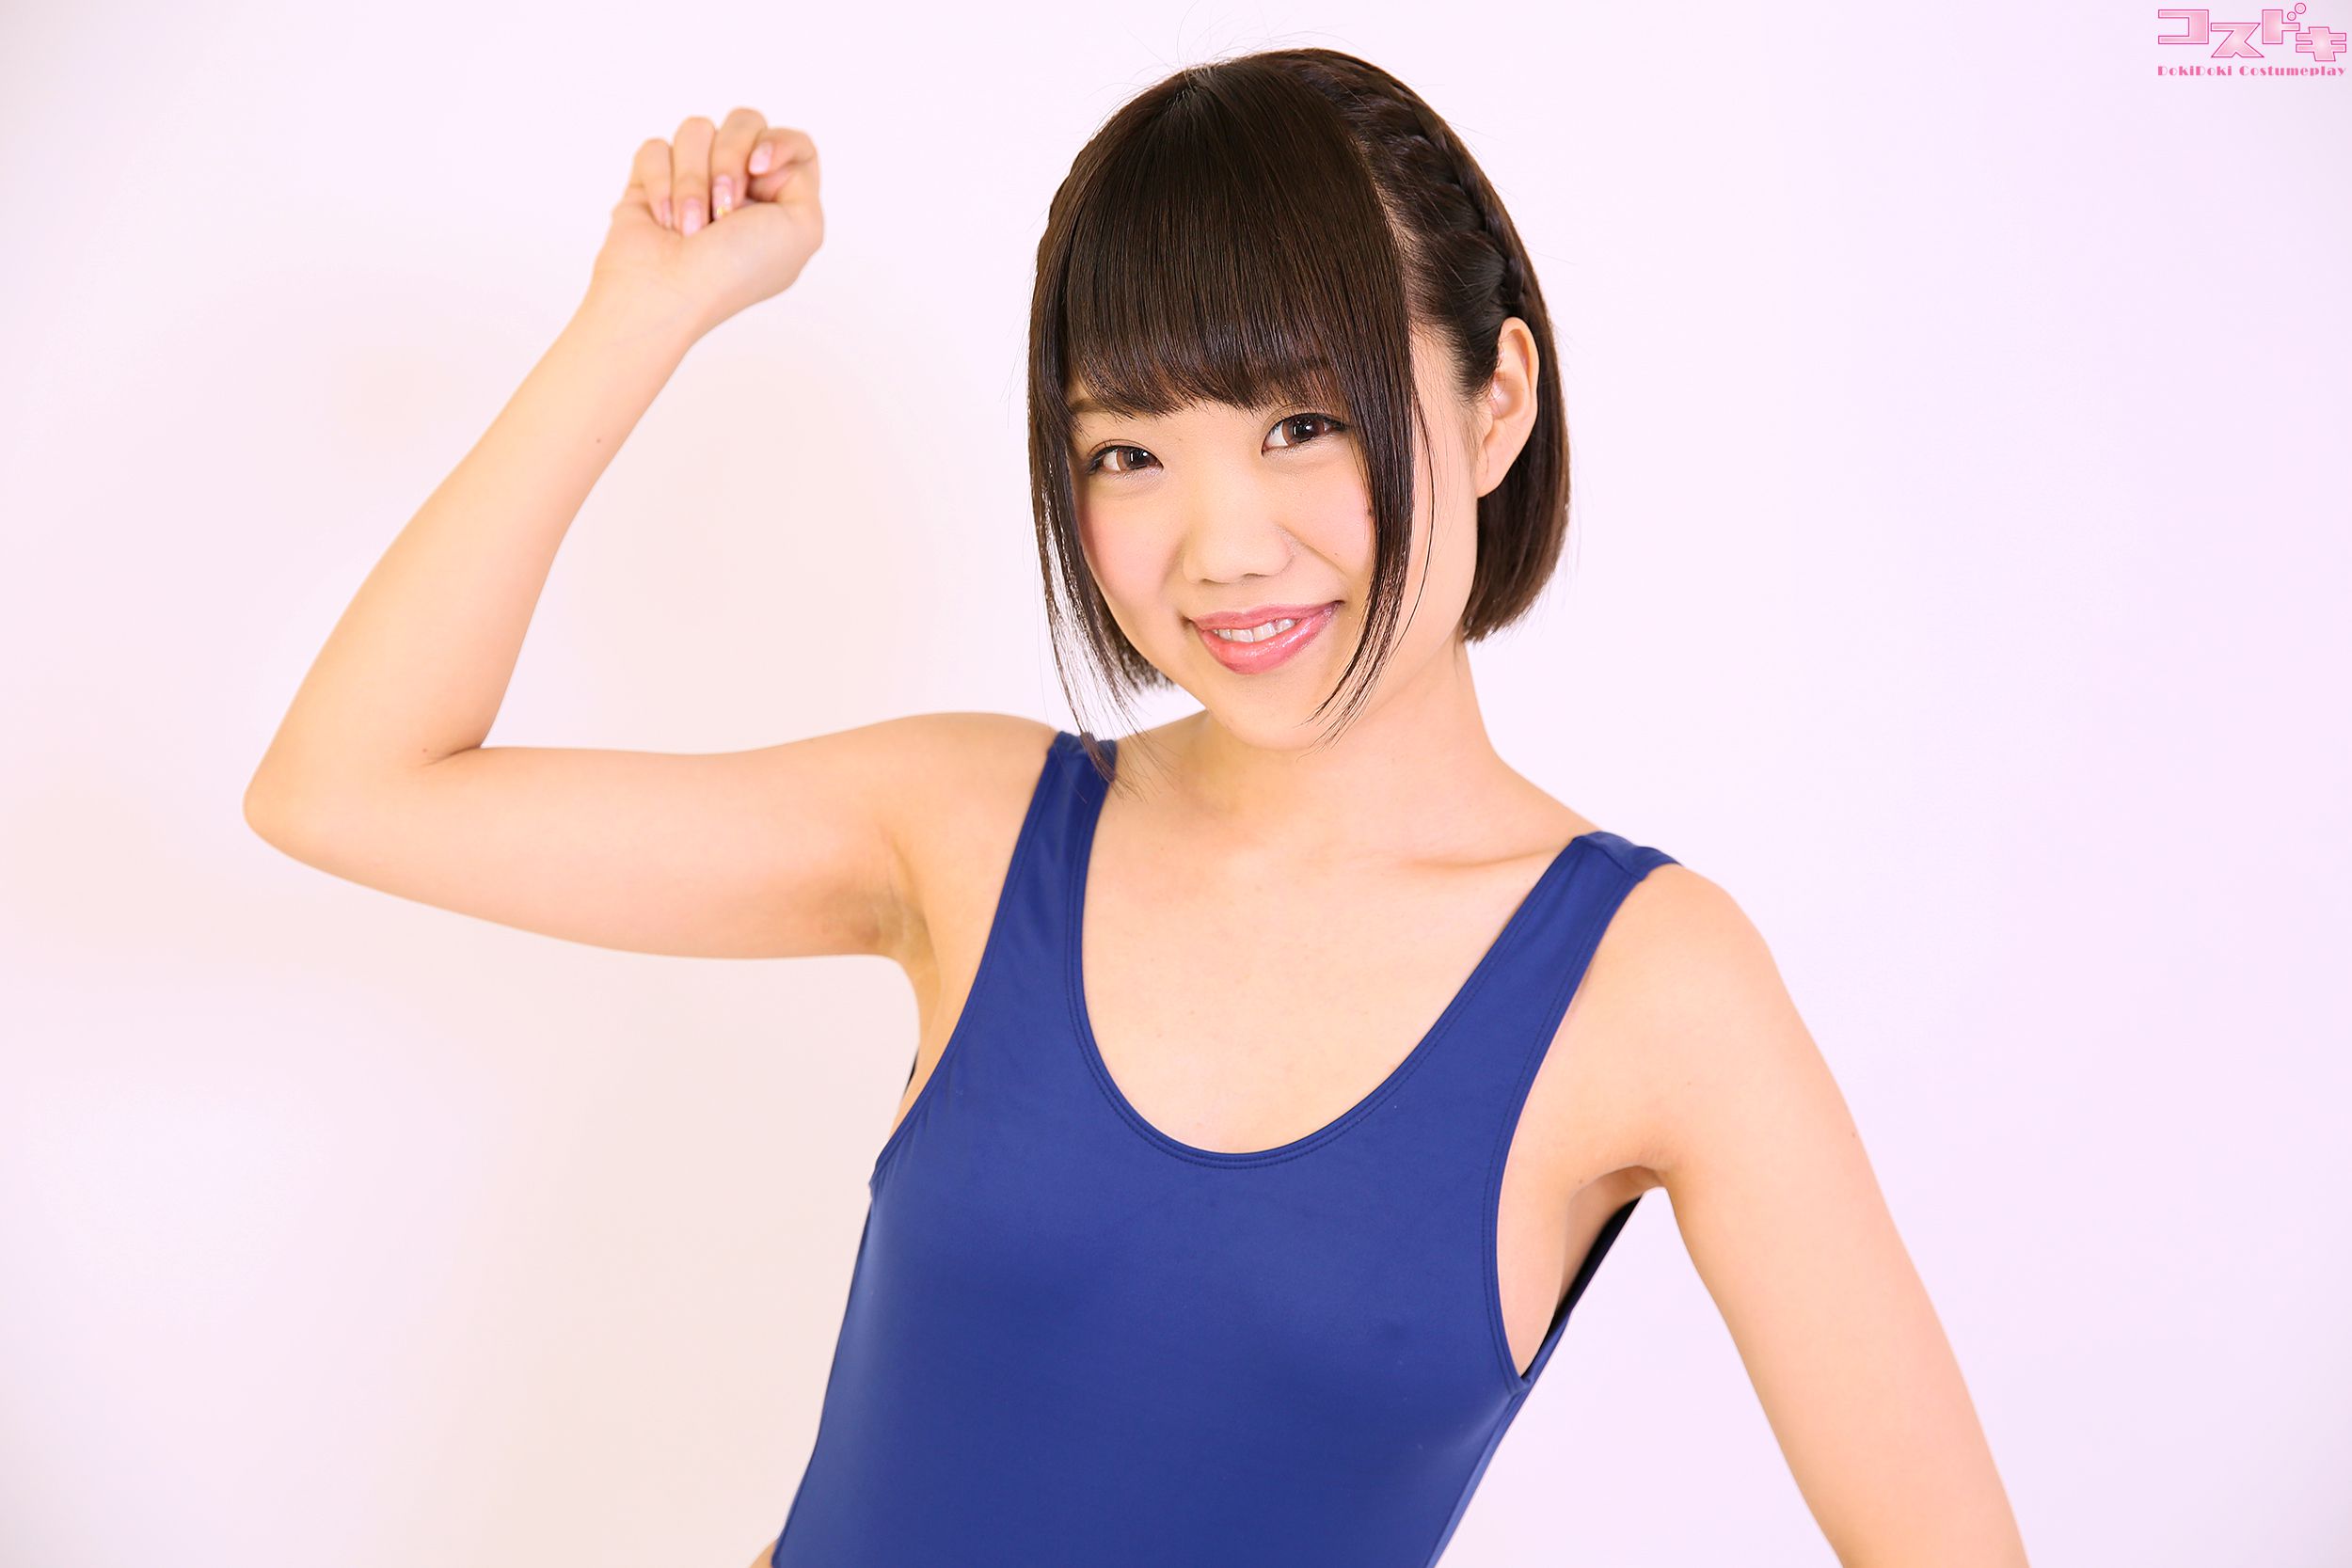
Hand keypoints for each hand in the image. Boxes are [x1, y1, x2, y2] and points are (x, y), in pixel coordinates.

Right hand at [586, 110, 824, 339]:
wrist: (667, 290)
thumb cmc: (735, 270)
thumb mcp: (803, 228)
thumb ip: (804, 176)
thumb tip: (762, 152)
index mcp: (780, 202)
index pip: (793, 143)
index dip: (778, 143)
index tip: (759, 167)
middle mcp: (740, 189)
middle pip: (744, 122)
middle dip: (729, 159)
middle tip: (724, 208)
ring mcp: (696, 181)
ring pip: (697, 130)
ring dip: (692, 182)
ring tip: (689, 227)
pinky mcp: (652, 180)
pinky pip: (656, 148)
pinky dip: (660, 185)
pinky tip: (663, 220)